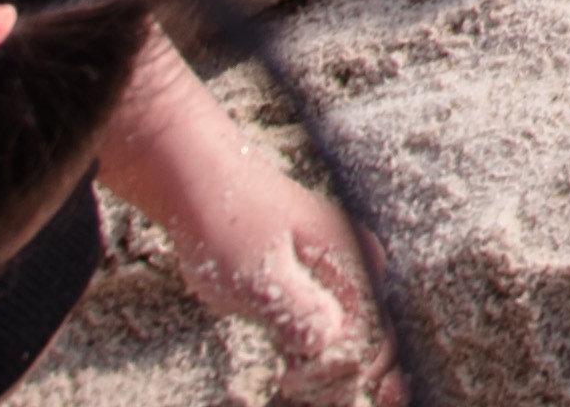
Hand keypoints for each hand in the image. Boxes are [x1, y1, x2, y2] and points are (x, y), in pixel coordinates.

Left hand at [173, 173, 393, 401]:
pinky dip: (319, 364)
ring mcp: (335, 277)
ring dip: (330, 377)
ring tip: (290, 388)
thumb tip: (330, 343)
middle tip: (290, 389)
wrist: (196, 183)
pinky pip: (330, 333)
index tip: (289, 379)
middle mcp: (357, 267)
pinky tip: (297, 381)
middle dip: (340, 379)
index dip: (336, 369)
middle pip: (373, 342)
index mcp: (354, 259)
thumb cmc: (225, 221)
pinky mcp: (309, 286)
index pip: (371, 335)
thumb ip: (297, 308)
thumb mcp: (256, 271)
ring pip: (354, 341)